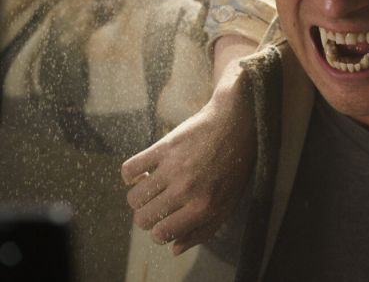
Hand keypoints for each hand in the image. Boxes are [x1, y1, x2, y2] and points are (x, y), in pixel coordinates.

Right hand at [121, 35, 257, 254]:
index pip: (162, 234)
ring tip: (152, 187)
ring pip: (133, 198)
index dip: (160, 232)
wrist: (238, 121)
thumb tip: (174, 249)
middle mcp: (186, 189)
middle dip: (147, 217)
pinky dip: (130, 175)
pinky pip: (129, 169)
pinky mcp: (164, 147)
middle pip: (142, 219)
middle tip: (159, 205)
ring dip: (138, 197)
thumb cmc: (235, 165)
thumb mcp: (229, 202)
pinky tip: (143, 172)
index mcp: (204, 206)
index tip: (165, 222)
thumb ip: (203, 230)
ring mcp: (173, 168)